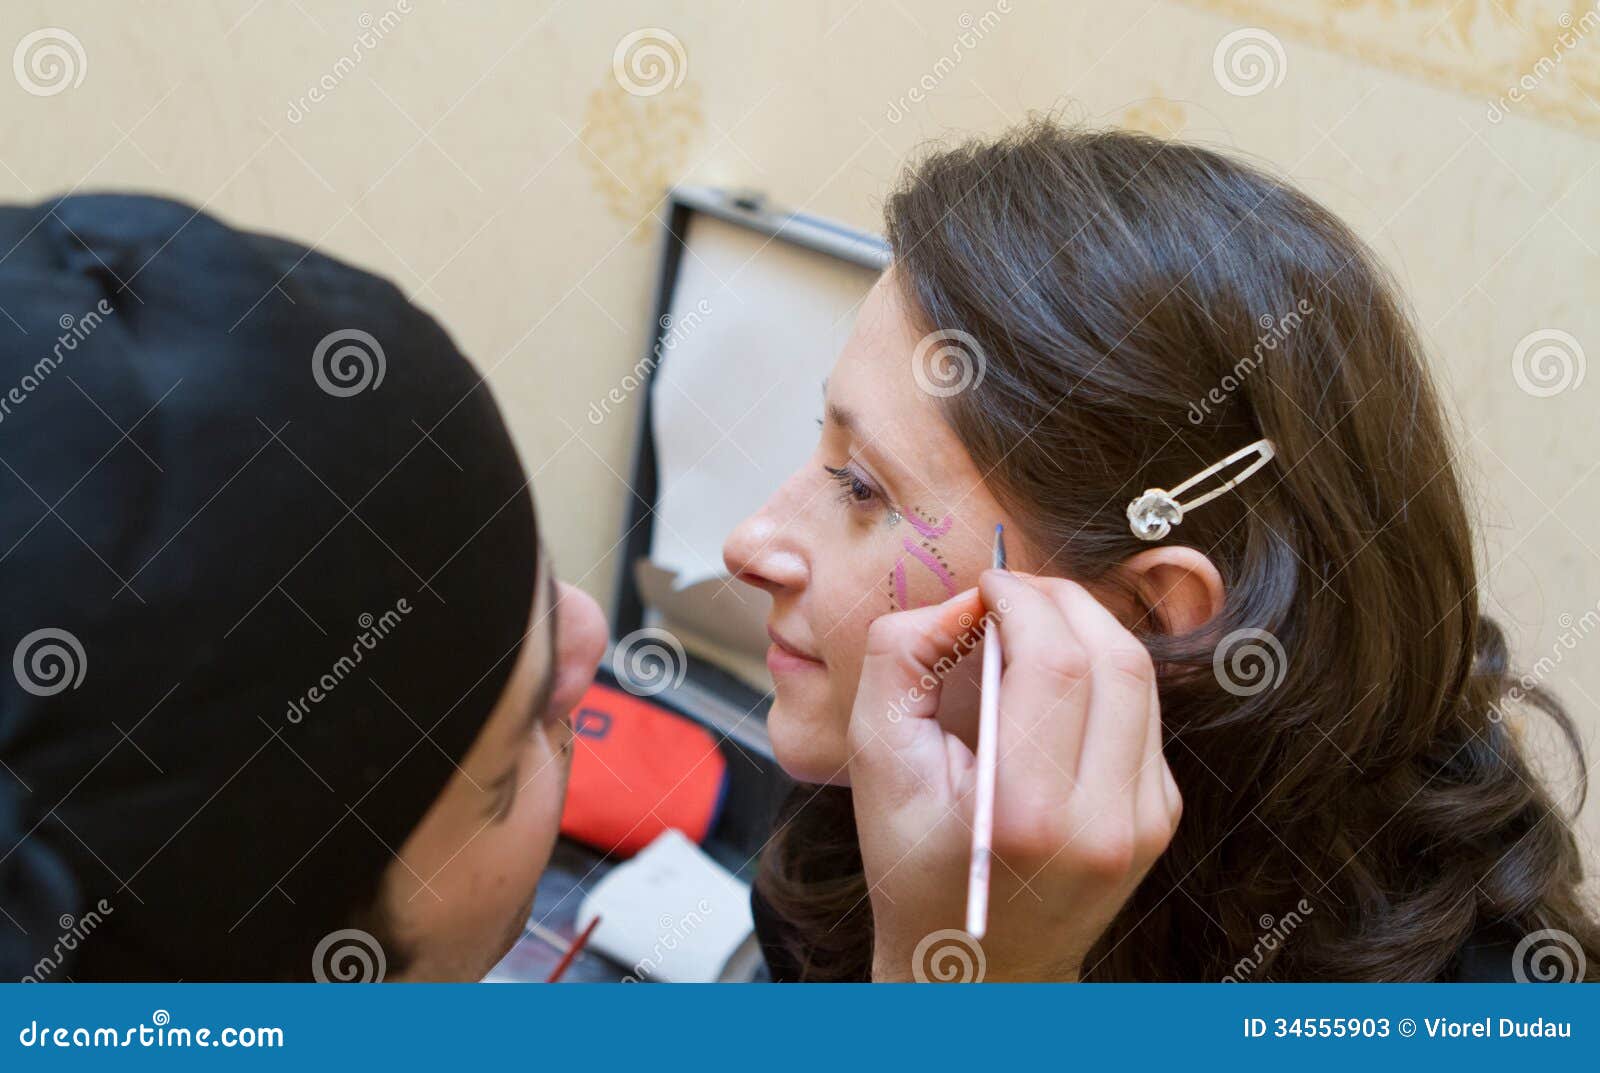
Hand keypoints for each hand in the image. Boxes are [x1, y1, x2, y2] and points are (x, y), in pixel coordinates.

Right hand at [847, 570, 1180, 981]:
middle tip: (1011, 591)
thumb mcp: (874, 760)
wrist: (978, 968)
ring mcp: (1141, 823)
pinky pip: (1143, 714)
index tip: (986, 584)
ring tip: (1030, 623)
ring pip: (1140, 678)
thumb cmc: (912, 866)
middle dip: (1061, 600)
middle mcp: (1102, 822)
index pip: (1056, 660)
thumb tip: (965, 601)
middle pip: (1115, 657)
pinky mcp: (1156, 817)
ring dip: (1086, 629)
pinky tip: (1055, 681)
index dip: (1023, 598)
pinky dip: (1102, 674)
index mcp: (1026, 812)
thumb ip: (901, 659)